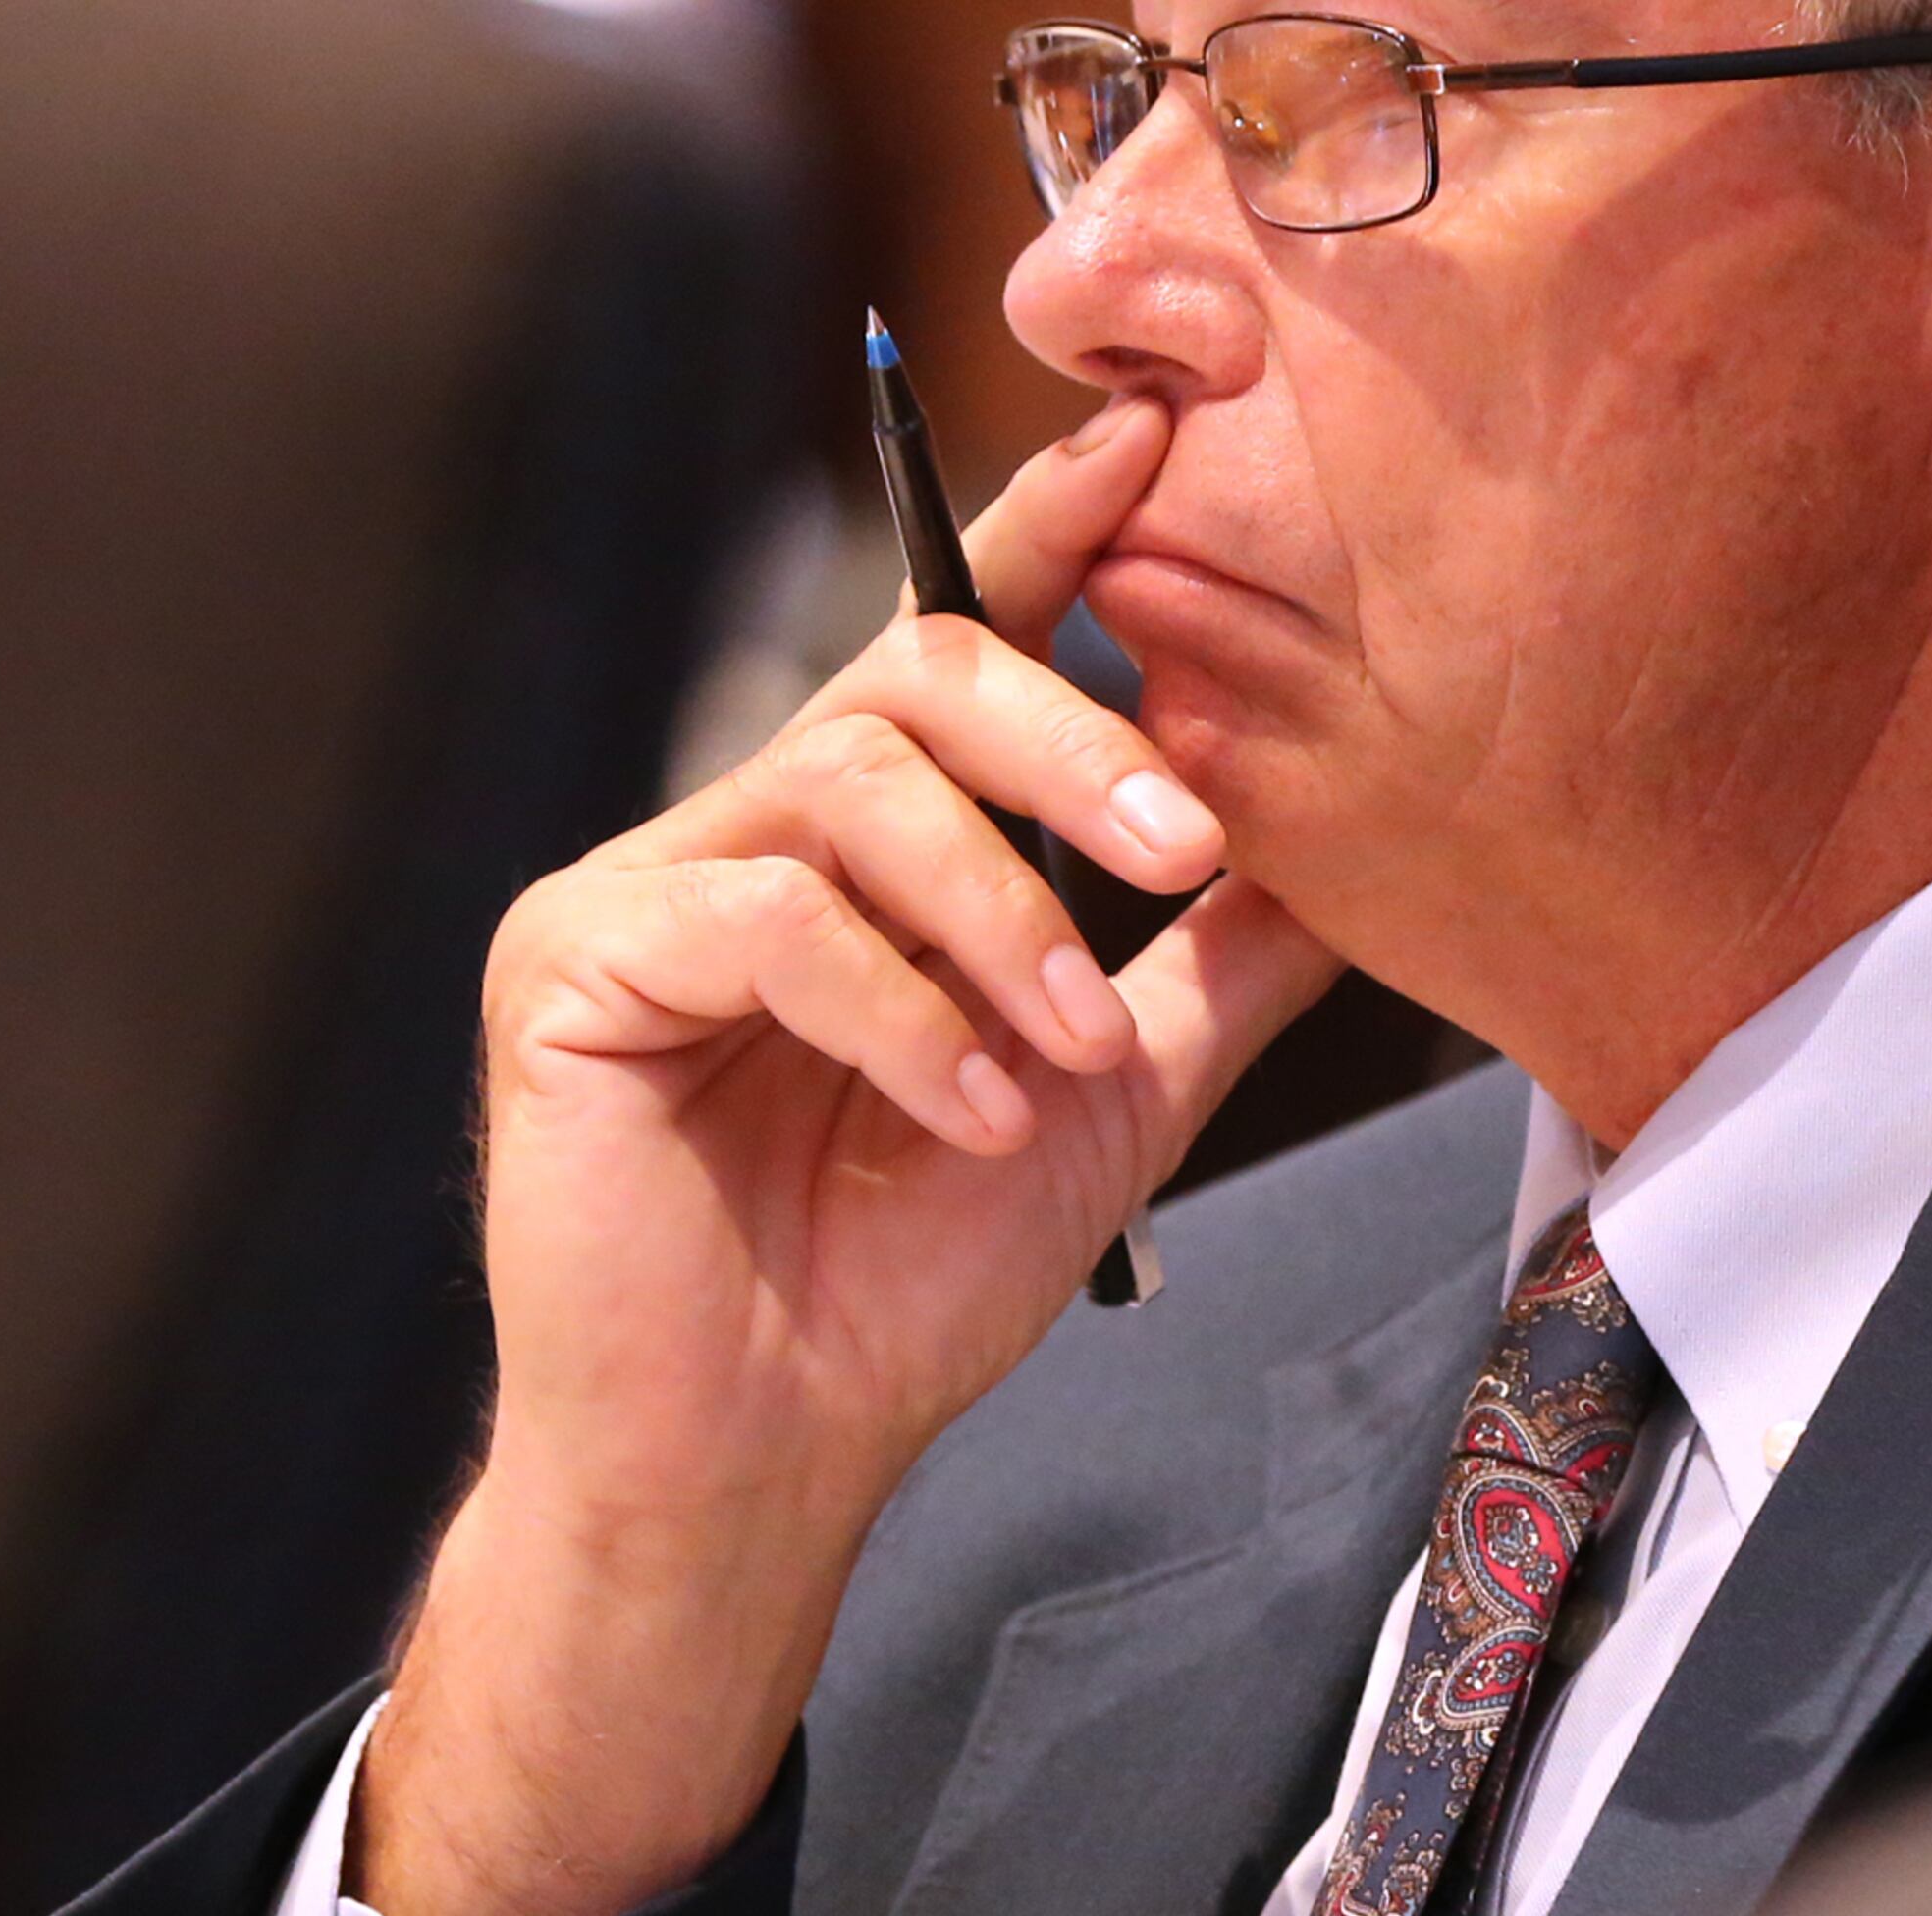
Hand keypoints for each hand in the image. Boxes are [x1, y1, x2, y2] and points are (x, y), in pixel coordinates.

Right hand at [353, 399, 1339, 1915]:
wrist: (770, 1455)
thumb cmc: (912, 1279)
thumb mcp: (1120, 1094)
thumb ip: (1218, 963)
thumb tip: (1356, 851)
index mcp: (876, 840)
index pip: (965, 638)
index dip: (1052, 532)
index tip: (1157, 445)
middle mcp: (756, 828)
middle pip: (916, 673)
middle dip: (1068, 739)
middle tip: (1182, 837)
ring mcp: (651, 887)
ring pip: (850, 787)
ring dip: (1000, 915)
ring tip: (1068, 1051)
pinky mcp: (575, 963)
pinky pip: (766, 918)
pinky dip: (900, 1012)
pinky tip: (967, 1106)